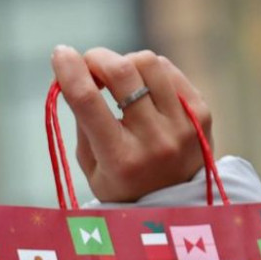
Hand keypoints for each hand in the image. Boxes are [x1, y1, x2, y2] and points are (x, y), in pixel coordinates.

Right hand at [50, 45, 213, 202]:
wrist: (177, 204)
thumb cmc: (123, 184)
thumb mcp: (92, 166)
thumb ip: (82, 122)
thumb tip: (74, 72)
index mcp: (120, 161)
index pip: (88, 102)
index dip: (70, 71)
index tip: (60, 54)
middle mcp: (154, 142)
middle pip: (122, 73)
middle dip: (97, 58)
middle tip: (88, 64)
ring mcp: (182, 126)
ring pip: (148, 62)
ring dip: (124, 62)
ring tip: (118, 79)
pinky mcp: (201, 113)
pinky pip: (168, 69)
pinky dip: (147, 70)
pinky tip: (141, 86)